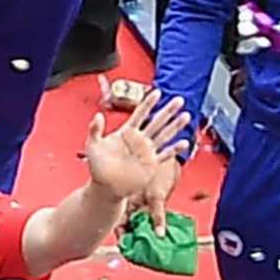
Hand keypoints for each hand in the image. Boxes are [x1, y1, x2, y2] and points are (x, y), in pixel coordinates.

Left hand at [81, 88, 193, 203]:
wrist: (106, 187)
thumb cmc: (98, 167)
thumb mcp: (93, 146)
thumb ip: (94, 130)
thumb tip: (98, 115)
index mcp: (126, 132)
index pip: (139, 114)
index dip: (148, 103)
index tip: (157, 92)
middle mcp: (139, 140)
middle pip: (157, 121)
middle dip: (168, 110)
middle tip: (179, 99)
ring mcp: (147, 151)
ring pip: (164, 135)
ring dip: (175, 126)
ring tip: (186, 115)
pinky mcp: (151, 164)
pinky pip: (165, 154)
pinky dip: (175, 149)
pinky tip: (184, 142)